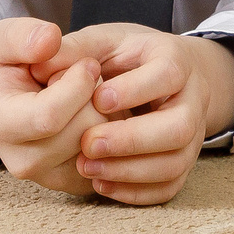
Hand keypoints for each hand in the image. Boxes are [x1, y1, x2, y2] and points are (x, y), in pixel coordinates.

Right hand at [0, 19, 104, 195]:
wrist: (16, 102)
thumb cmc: (13, 68)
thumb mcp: (7, 40)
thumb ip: (23, 35)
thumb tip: (49, 40)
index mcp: (0, 125)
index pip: (50, 115)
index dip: (78, 84)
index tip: (88, 63)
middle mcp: (22, 161)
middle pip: (83, 131)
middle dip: (95, 97)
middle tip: (88, 79)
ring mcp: (50, 178)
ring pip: (103, 146)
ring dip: (107, 113)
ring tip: (89, 97)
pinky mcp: (75, 184)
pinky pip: (113, 159)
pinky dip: (113, 134)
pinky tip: (96, 115)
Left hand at [55, 26, 233, 206]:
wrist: (165, 74)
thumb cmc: (127, 57)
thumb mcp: (104, 41)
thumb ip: (76, 50)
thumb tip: (41, 66)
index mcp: (175, 58)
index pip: (167, 75)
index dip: (134, 90)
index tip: (97, 99)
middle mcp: (192, 98)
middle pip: (178, 127)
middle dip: (131, 140)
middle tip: (87, 143)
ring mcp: (192, 135)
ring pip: (175, 163)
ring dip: (130, 171)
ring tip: (86, 167)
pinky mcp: (183, 162)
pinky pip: (169, 186)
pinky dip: (136, 192)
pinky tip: (101, 184)